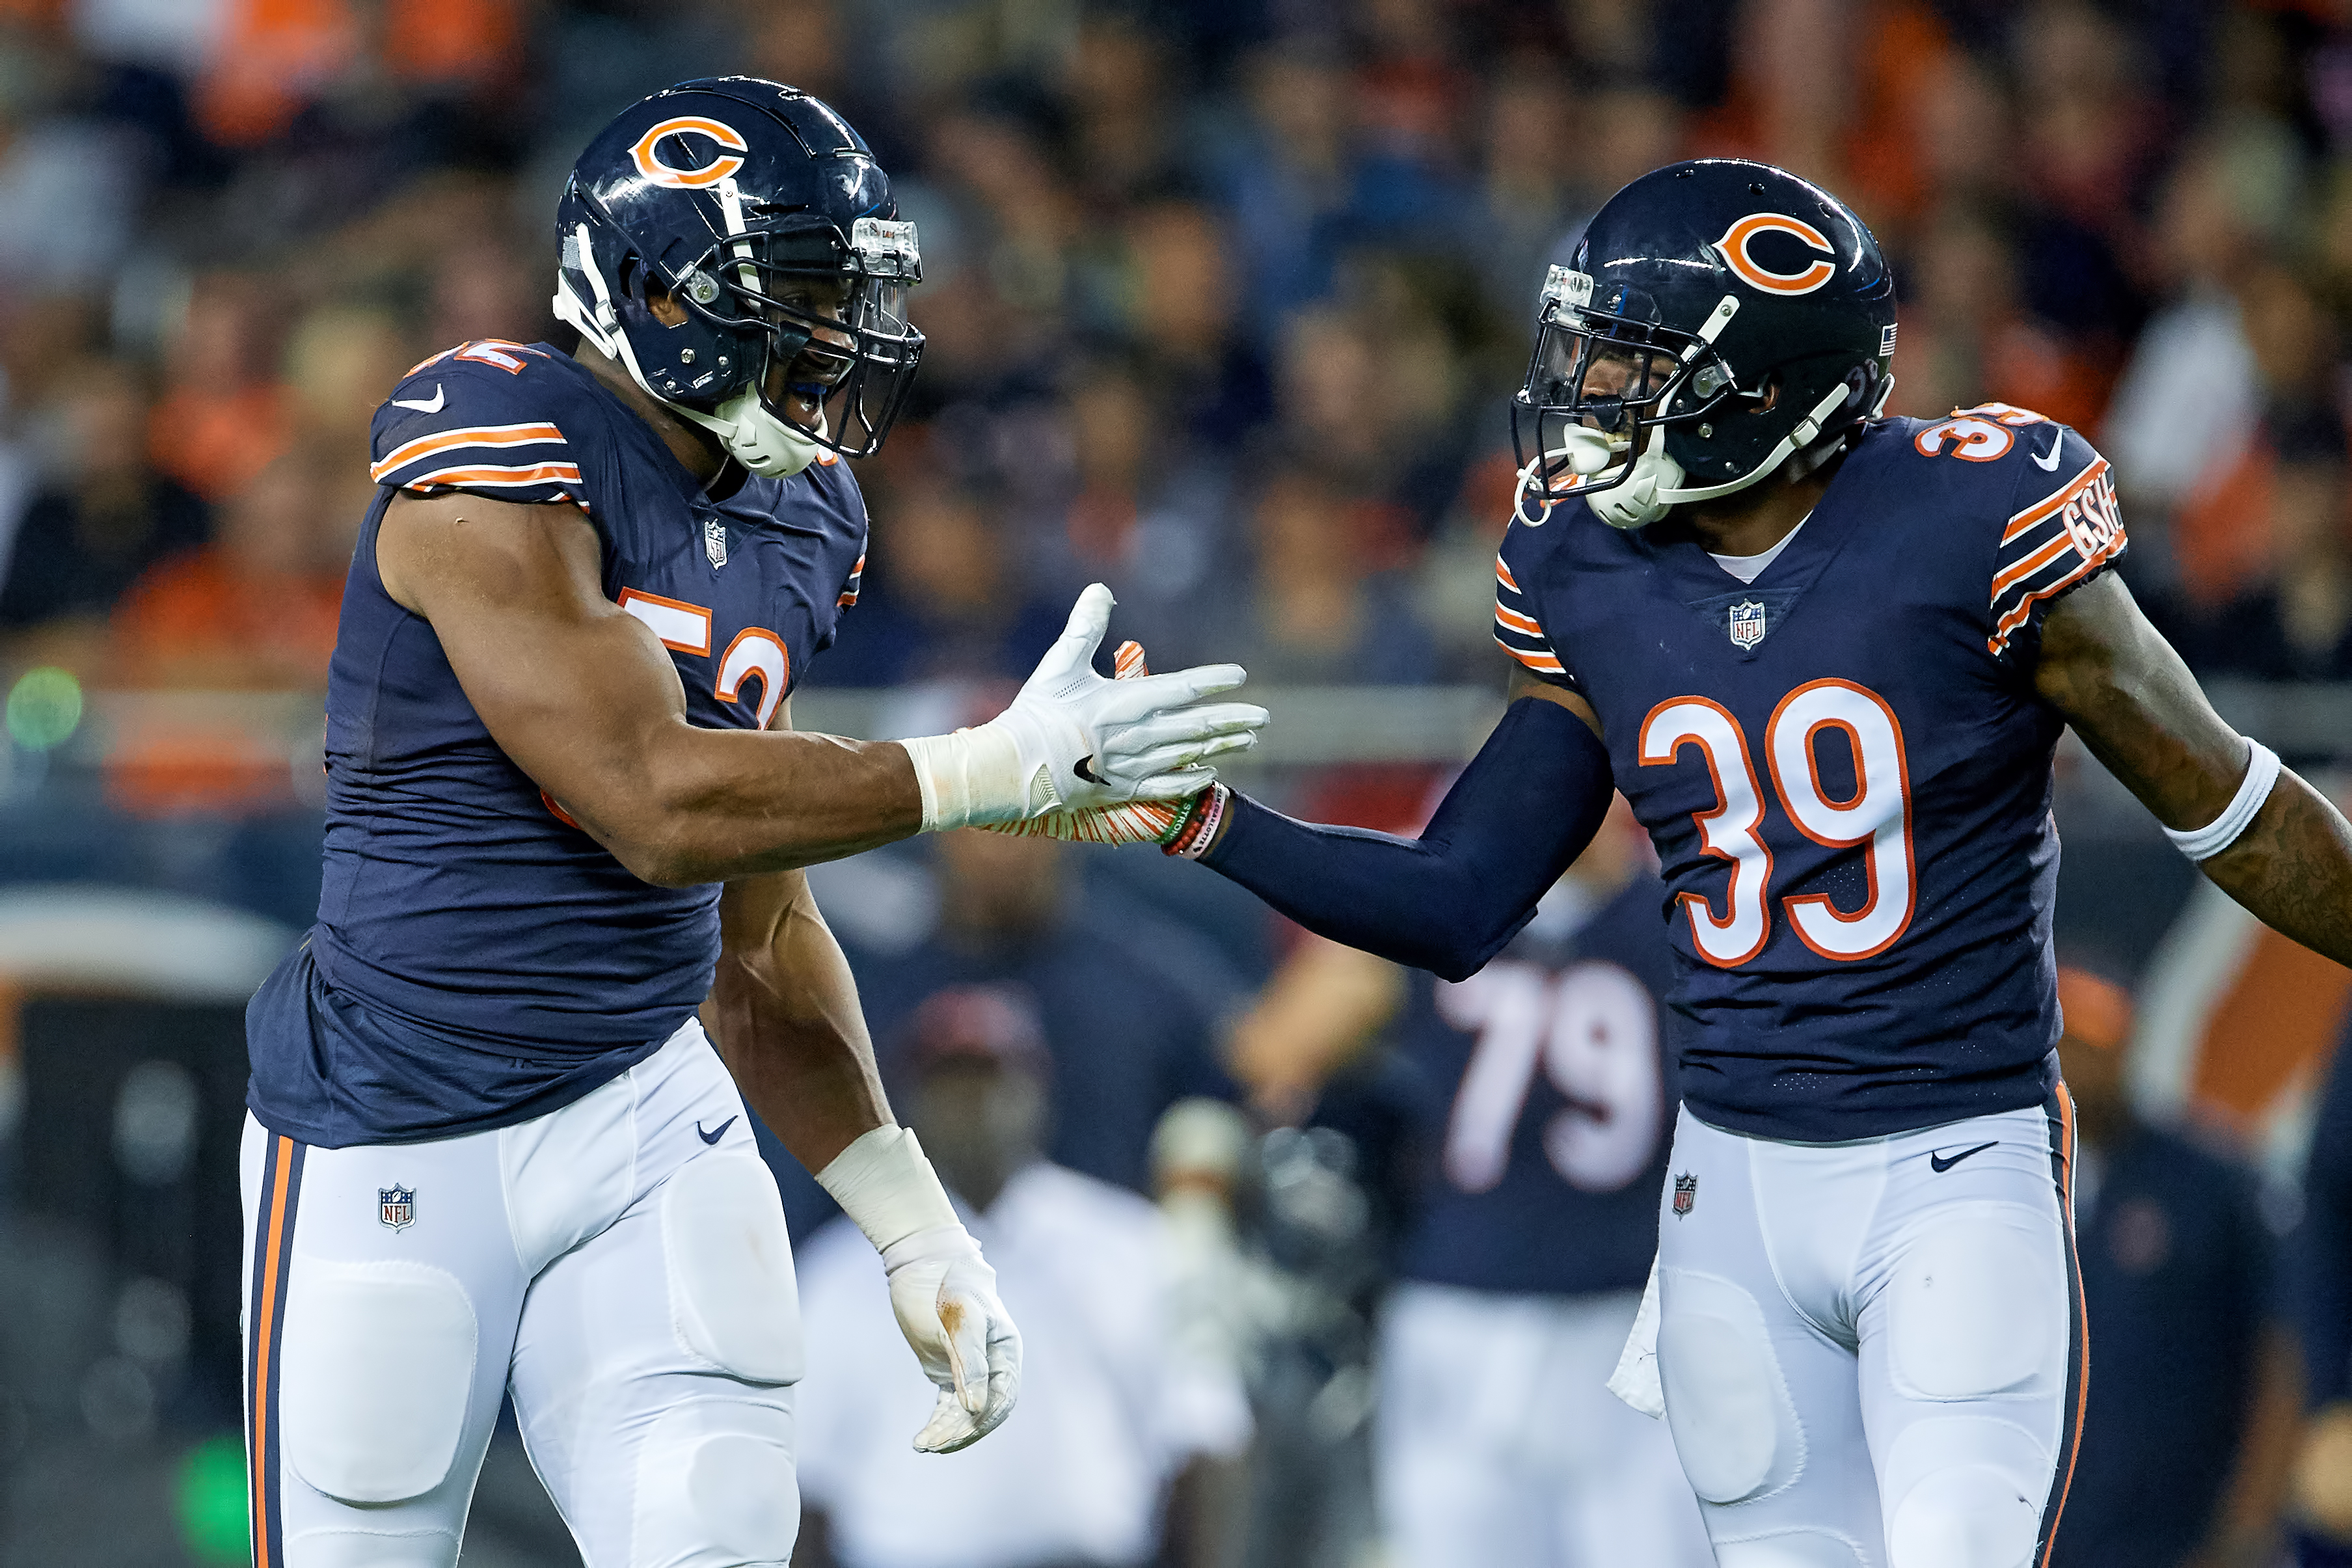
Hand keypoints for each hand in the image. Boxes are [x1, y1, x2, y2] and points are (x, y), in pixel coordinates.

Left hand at [880, 1223, 1021, 1452]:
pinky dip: (936, 1422)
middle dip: (960, 1431)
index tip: (958, 1434)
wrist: (926, 1266)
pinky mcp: (947, 1372)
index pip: (1002, 1398)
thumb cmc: (952, 1287)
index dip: (984, 1419)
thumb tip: (974, 1408)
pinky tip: (922, 1439)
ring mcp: (969, 1370)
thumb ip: (970, 1364)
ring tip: (922, 1445)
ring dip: (946, 1432)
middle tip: (933, 1444)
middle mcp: (992, 1366)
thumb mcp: (963, 1322)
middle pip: (983, 1411)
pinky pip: (946, 1407)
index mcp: (1006, 1353)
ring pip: (963, 1413)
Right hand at [902, 586, 1264, 829]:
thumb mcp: (1060, 663)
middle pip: (1197, 727)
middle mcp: (1137, 735)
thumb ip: (1085, 625)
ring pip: (1189, 755)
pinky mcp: (1122, 788)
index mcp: (1124, 701)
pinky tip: (1209, 774)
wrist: (1013, 766)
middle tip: (1264, 717)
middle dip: (1233, 720)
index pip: (1182, 688)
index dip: (1213, 681)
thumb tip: (1101, 589)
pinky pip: (1167, 786)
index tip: (1239, 676)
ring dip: (1221, 747)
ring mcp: (1132, 765)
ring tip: (1248, 741)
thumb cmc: (1037, 712)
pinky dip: (1192, 780)